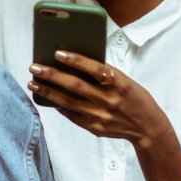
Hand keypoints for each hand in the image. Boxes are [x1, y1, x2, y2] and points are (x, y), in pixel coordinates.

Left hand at [27, 50, 169, 148]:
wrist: (147, 127)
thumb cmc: (134, 97)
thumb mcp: (125, 81)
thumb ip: (104, 73)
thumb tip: (75, 62)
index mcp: (120, 84)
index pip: (95, 69)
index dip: (76, 60)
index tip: (57, 53)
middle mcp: (109, 100)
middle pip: (75, 86)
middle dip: (52, 75)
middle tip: (34, 67)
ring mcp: (100, 116)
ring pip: (68, 102)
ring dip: (48, 92)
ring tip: (33, 82)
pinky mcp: (94, 128)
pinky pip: (71, 115)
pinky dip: (58, 105)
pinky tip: (46, 98)